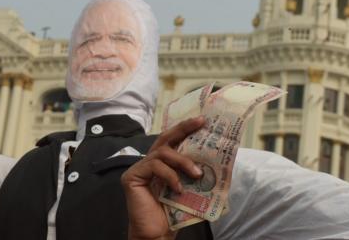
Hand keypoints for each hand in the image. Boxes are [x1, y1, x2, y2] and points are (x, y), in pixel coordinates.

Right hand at [121, 117, 204, 239]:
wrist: (157, 234)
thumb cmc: (174, 214)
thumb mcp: (190, 187)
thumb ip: (195, 172)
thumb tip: (216, 158)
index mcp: (162, 164)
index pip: (173, 141)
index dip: (186, 128)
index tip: (202, 120)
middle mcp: (149, 162)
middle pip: (164, 137)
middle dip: (183, 128)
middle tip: (200, 123)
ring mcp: (139, 168)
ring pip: (162, 152)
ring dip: (183, 161)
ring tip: (197, 174)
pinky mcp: (132, 177)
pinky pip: (154, 166)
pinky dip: (170, 175)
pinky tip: (179, 189)